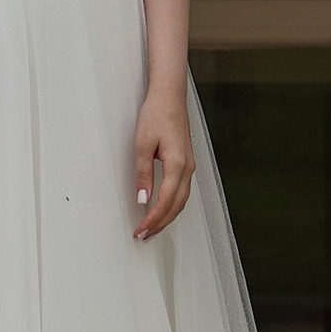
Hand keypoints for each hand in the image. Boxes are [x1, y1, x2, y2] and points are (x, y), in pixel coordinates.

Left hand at [132, 84, 193, 239]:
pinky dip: (172, 205)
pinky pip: (182, 191)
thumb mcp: (142, 144)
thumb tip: (143, 199)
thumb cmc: (157, 115)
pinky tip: (163, 209)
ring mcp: (190, 166)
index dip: (153, 219)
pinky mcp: (187, 163)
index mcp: (177, 164)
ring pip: (182, 200)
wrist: (169, 96)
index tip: (141, 230)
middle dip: (161, 224)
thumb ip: (143, 174)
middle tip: (144, 236)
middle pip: (177, 206)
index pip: (166, 201)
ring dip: (167, 217)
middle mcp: (188, 168)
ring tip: (152, 228)